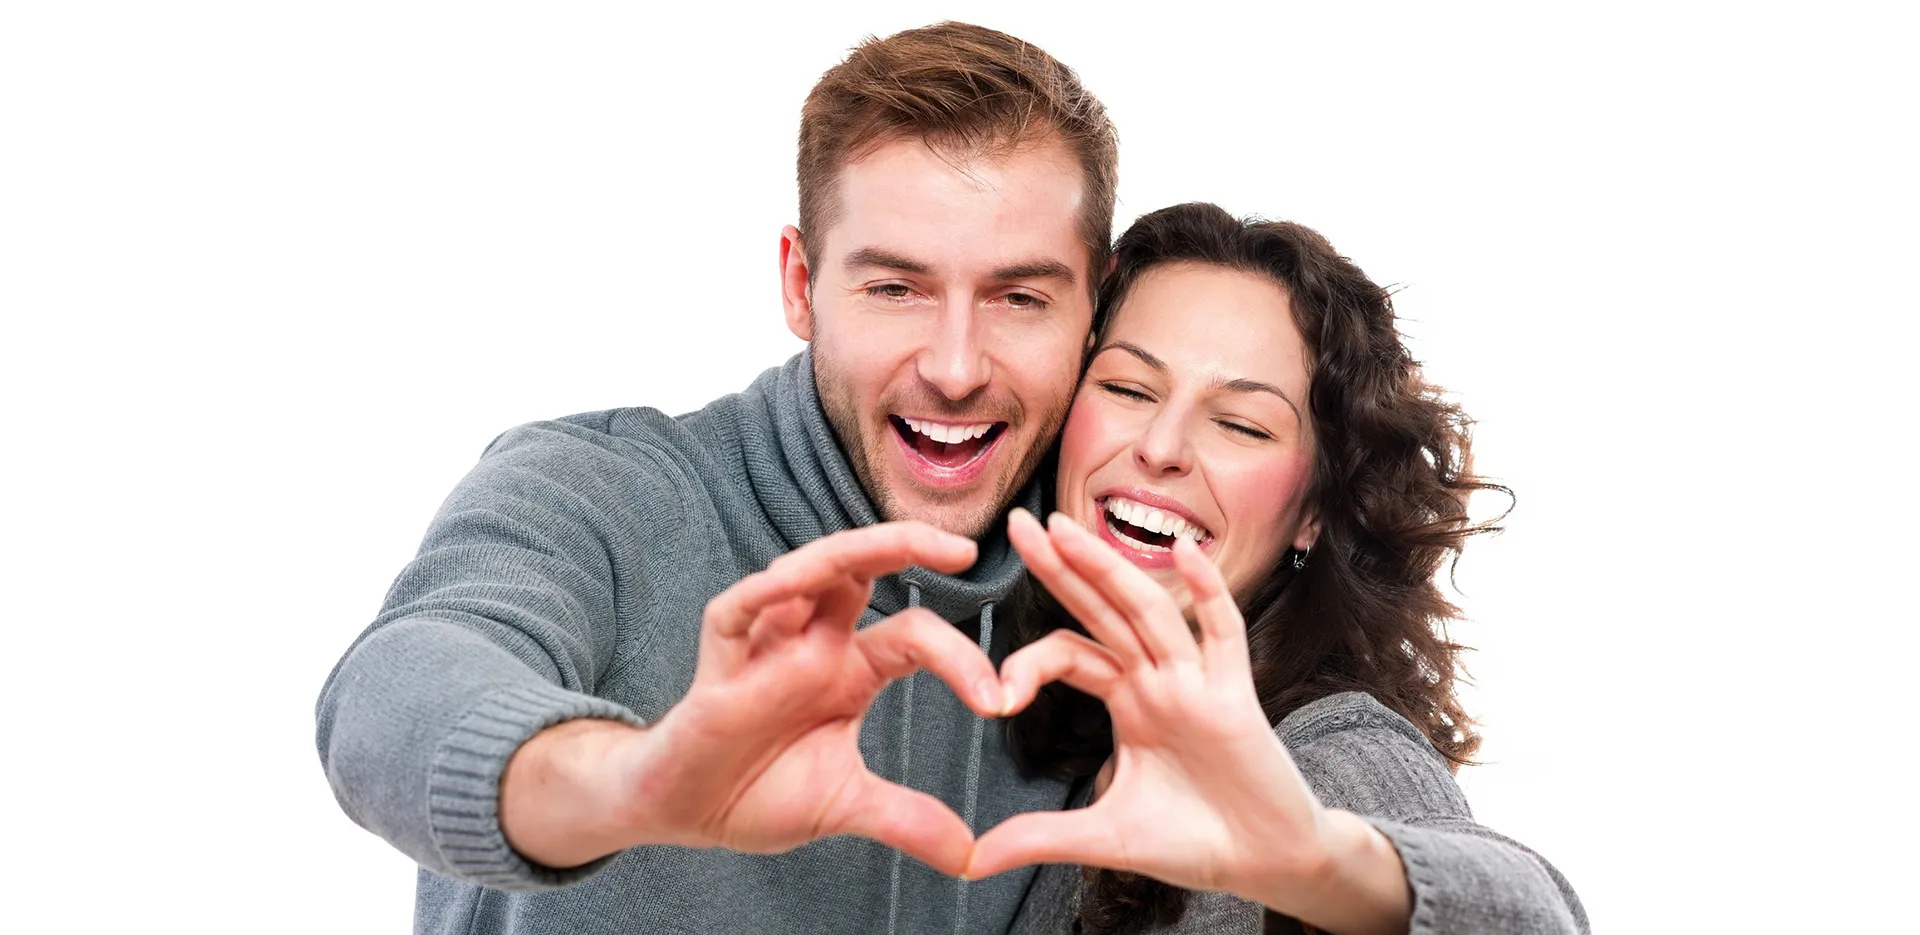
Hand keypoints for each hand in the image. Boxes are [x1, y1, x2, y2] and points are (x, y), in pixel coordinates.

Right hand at [505, 522, 1005, 874]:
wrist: (683, 813)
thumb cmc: (756, 791)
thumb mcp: (846, 805)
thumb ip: (906, 820)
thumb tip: (971, 856)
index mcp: (850, 668)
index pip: (916, 635)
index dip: (962, 660)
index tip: (1002, 703)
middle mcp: (812, 641)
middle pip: (866, 569)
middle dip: (912, 546)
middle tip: (967, 548)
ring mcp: (766, 642)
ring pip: (811, 570)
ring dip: (858, 550)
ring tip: (909, 544)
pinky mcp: (719, 656)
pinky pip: (740, 607)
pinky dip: (770, 590)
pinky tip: (801, 580)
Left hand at [968, 510, 1410, 932]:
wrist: (1264, 864)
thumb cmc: (1194, 841)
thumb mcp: (1104, 839)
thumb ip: (1040, 837)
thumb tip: (970, 861)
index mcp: (1128, 698)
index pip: (1071, 653)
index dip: (1029, 662)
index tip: (995, 697)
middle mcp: (1159, 679)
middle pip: (1102, 609)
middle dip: (1061, 566)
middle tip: (1017, 524)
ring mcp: (1197, 682)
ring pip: (1148, 612)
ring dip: (1109, 569)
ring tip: (1066, 528)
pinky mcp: (1235, 697)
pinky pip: (1222, 634)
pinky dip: (1208, 592)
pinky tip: (1186, 552)